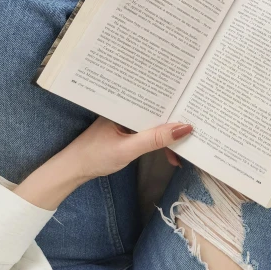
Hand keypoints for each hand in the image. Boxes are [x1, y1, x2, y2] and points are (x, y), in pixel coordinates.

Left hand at [14, 117, 191, 209]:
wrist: (72, 171)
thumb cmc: (95, 156)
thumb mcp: (128, 149)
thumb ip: (155, 139)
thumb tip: (184, 128)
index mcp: (126, 104)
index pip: (156, 99)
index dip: (176, 104)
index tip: (195, 109)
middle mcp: (128, 108)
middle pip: (158, 110)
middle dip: (176, 121)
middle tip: (197, 129)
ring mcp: (128, 120)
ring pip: (155, 122)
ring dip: (169, 135)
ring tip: (185, 148)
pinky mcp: (127, 131)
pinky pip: (149, 132)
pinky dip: (160, 141)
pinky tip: (170, 153)